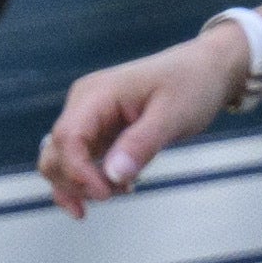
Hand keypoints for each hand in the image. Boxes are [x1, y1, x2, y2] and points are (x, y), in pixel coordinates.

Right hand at [34, 32, 239, 217]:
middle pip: (55, 153)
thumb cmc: (192, 84)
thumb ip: (141, 144)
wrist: (206, 69)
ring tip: (122, 191)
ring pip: (61, 161)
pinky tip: (116, 189)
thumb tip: (113, 176)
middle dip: (78, 182)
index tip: (107, 193)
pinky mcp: (98, 129)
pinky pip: (80, 160)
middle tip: (118, 193)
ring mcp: (89, 117)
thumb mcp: (173, 115)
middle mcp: (84, 104)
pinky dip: (88, 180)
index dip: (78, 172)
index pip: (67, 138)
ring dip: (81, 185)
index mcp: (96, 94)